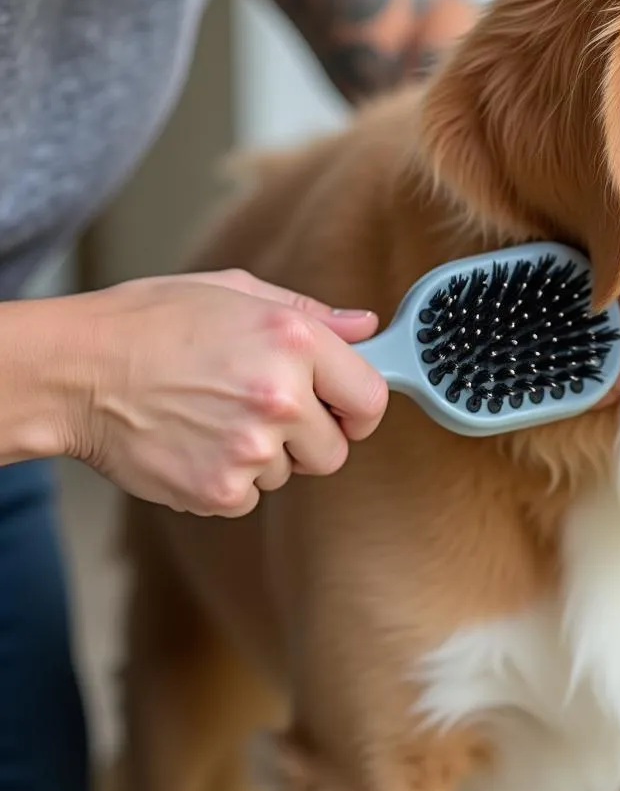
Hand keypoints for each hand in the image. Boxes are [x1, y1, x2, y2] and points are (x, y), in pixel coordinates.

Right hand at [66, 269, 387, 517]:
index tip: (344, 411)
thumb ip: (312, 314)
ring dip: (261, 456)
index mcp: (294, 341)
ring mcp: (251, 448)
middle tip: (262, 412)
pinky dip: (226, 480)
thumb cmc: (152, 323)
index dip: (359, 409)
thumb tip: (365, 327)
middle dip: (308, 439)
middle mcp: (281, 397)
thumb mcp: (236, 293)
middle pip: (335, 450)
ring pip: (287, 474)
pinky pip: (247, 498)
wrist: (77, 370)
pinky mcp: (218, 490)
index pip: (371, 399)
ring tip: (212, 417)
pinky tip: (194, 442)